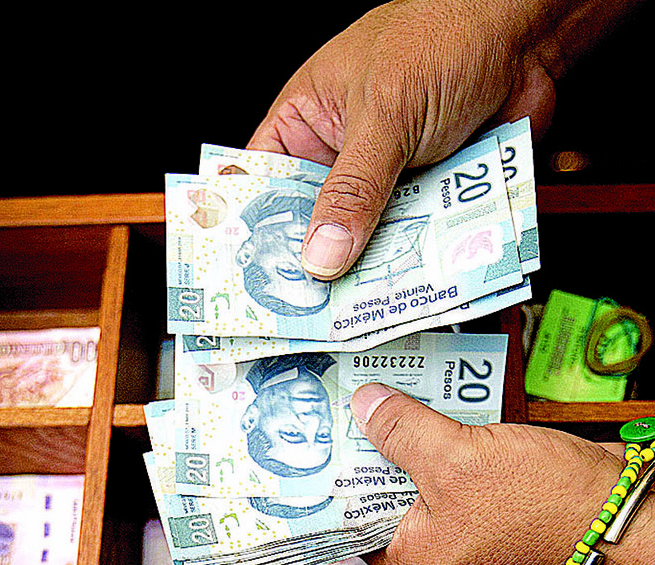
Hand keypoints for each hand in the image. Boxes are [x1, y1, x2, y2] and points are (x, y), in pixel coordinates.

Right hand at [248, 0, 640, 279]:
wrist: (527, 35)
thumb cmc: (446, 35)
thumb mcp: (386, 113)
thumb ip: (353, 188)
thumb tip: (321, 256)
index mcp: (309, 122)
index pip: (263, 185)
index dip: (253, 233)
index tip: (251, 281)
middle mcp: (342, 156)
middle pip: (316, 228)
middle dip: (317, 268)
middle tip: (309, 314)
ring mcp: (387, 181)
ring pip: (367, 244)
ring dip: (370, 275)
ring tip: (359, 316)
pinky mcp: (429, 199)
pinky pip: (414, 245)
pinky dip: (415, 268)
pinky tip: (409, 295)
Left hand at [349, 384, 654, 564]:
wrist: (621, 523)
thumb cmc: (540, 509)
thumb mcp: (457, 461)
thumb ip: (402, 431)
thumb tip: (363, 404)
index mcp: (406, 557)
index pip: (344, 515)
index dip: (328, 469)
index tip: (311, 428)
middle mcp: (429, 549)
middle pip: (379, 488)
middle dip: (367, 440)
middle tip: (342, 392)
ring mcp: (463, 527)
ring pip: (420, 472)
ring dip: (409, 431)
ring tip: (381, 382)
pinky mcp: (493, 505)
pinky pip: (456, 467)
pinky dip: (447, 435)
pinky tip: (435, 396)